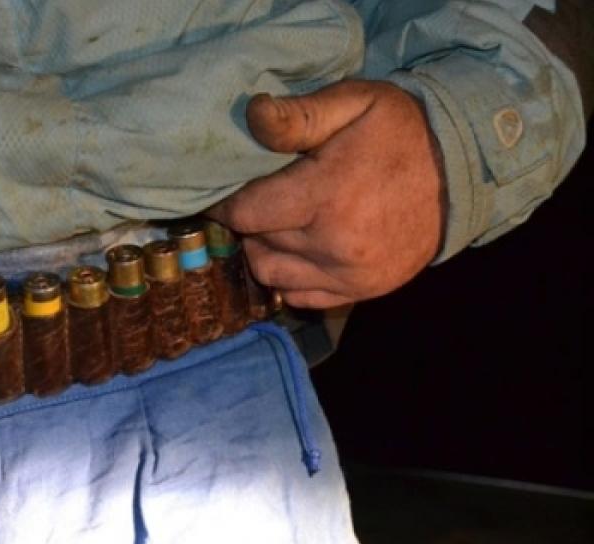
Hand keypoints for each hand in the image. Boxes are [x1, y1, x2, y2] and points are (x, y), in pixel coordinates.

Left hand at [206, 80, 445, 308]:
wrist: (461, 173)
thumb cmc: (399, 132)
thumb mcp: (355, 104)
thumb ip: (299, 115)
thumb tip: (253, 114)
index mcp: (327, 196)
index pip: (245, 214)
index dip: (227, 201)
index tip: (226, 188)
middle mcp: (335, 245)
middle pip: (256, 242)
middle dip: (250, 220)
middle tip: (261, 198)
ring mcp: (350, 275)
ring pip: (271, 273)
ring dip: (265, 249)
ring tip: (279, 222)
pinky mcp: (361, 291)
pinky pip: (301, 296)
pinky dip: (291, 275)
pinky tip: (301, 247)